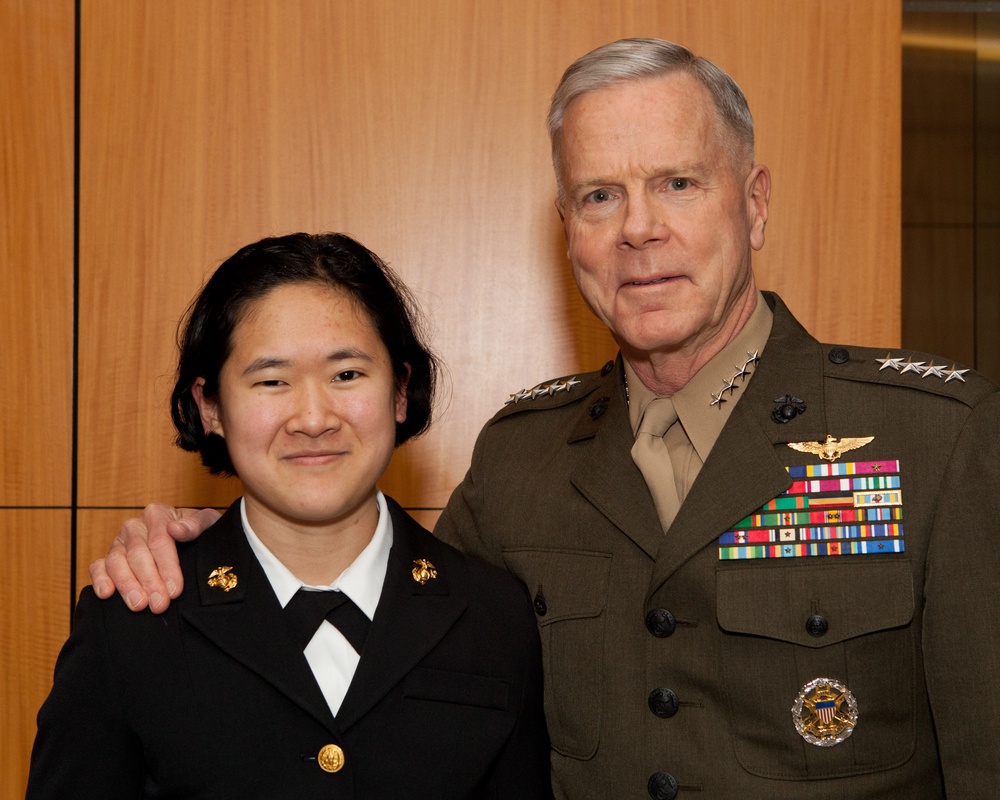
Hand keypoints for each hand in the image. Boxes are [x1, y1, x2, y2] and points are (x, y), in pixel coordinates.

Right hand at [89, 504, 220, 612]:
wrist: (194, 539)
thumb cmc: (200, 532)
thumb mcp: (208, 523)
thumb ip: (195, 525)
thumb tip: (176, 529)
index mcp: (158, 514)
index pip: (160, 541)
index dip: (167, 567)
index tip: (175, 590)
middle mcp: (135, 527)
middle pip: (138, 554)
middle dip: (150, 582)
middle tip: (160, 604)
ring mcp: (120, 542)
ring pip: (116, 562)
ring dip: (127, 585)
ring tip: (138, 605)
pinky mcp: (108, 558)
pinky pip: (98, 567)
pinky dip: (100, 579)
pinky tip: (107, 594)